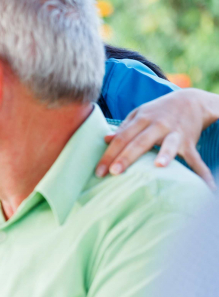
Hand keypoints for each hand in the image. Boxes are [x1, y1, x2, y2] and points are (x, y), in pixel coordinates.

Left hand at [95, 89, 215, 189]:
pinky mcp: (190, 141)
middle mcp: (158, 125)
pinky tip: (206, 187)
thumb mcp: (139, 114)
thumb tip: (105, 139)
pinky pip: (195, 158)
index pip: (122, 138)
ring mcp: (175, 133)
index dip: (110, 154)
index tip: (99, 171)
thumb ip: (123, 127)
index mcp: (142, 119)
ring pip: (168, 144)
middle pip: (140, 142)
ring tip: (159, 166)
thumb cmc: (159, 111)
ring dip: (165, 154)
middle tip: (113, 172)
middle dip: (126, 157)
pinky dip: (201, 172)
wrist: (191, 100)